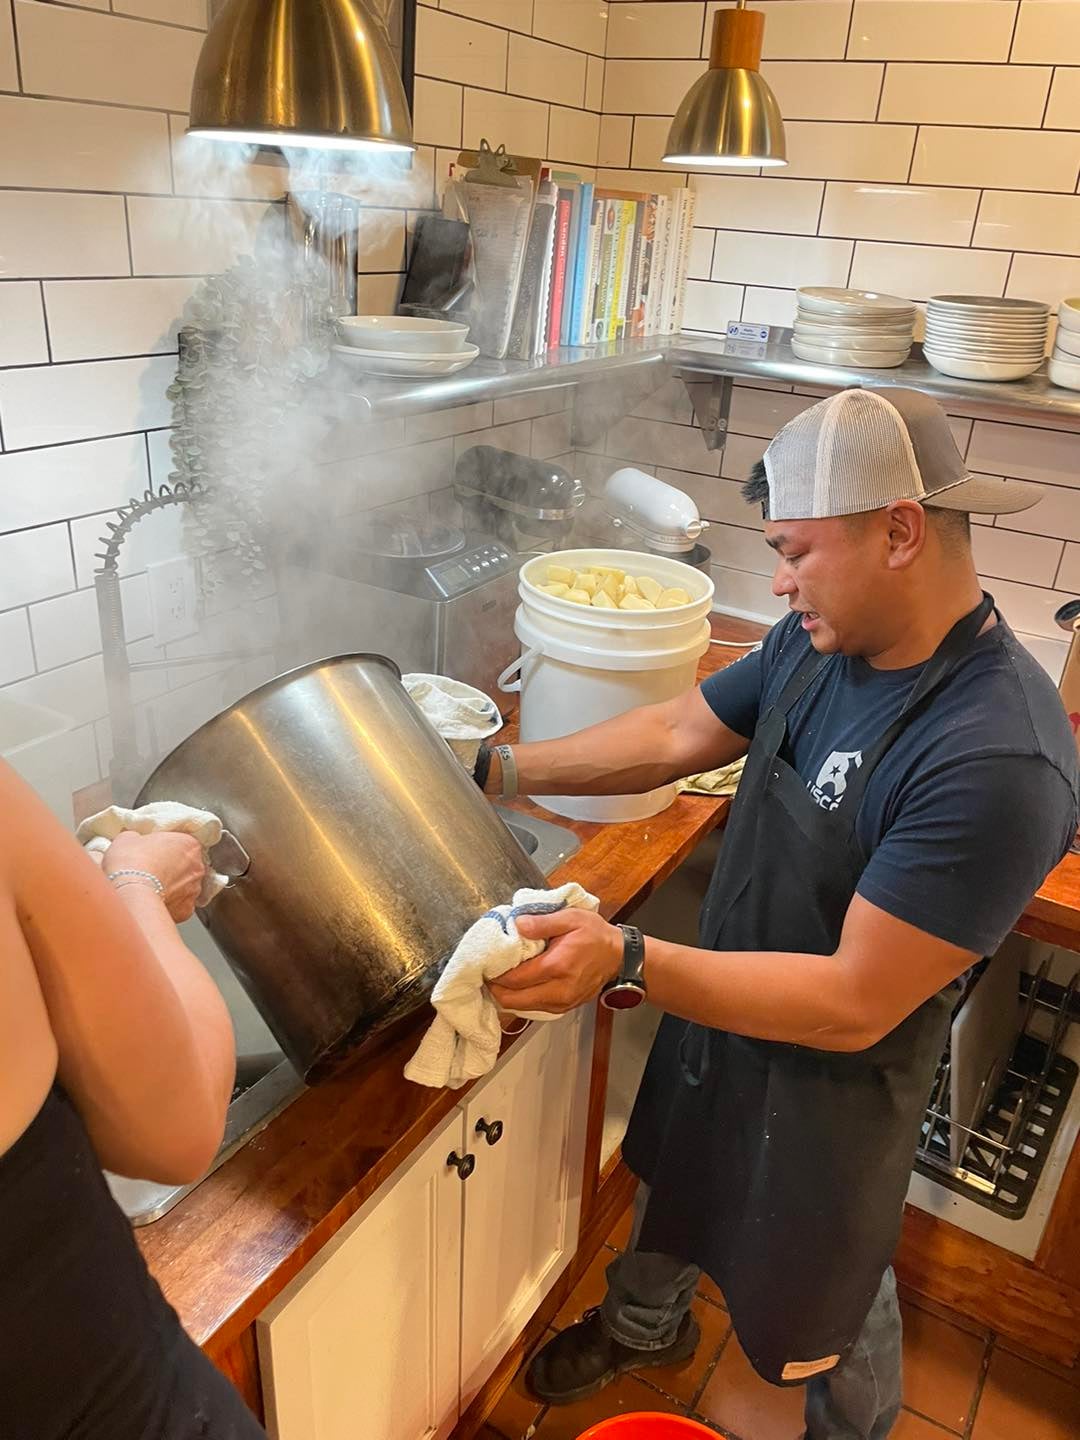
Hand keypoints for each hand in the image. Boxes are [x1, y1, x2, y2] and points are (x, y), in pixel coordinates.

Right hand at [103, 831, 206, 922]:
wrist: (130, 894)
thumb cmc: (131, 863)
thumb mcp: (128, 838)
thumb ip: (139, 838)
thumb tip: (134, 842)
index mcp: (189, 844)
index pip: (182, 843)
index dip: (165, 848)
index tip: (153, 852)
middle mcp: (197, 867)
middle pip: (186, 865)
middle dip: (170, 868)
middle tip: (150, 870)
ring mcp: (194, 890)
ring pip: (184, 887)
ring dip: (170, 886)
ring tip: (149, 888)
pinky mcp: (186, 910)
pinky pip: (178, 905)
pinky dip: (168, 904)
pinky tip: (153, 901)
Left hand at [488, 909, 623, 1014]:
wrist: (619, 957)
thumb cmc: (594, 935)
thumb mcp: (571, 918)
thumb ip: (542, 922)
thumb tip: (516, 925)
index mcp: (557, 967)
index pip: (514, 978)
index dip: (494, 973)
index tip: (485, 962)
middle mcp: (558, 991)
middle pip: (512, 1000)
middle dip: (495, 988)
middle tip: (488, 971)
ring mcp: (561, 1003)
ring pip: (520, 1007)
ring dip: (506, 995)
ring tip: (500, 976)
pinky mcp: (563, 1008)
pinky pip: (533, 1008)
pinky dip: (520, 998)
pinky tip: (517, 984)